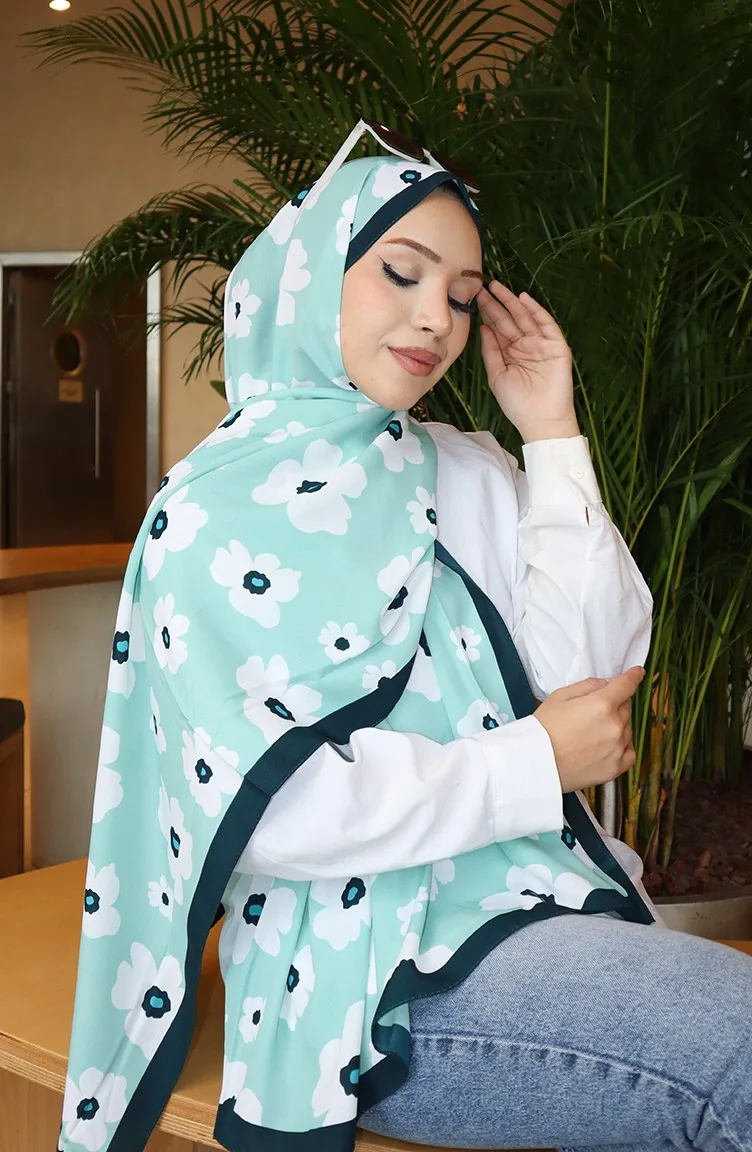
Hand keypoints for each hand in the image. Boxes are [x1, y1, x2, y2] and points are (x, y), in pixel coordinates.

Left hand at [477, 281, 577, 439]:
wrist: (540, 420)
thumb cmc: (517, 403)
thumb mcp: (497, 375)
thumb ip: (490, 351)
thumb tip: (483, 328)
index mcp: (510, 353)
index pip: (498, 329)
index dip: (488, 314)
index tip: (475, 299)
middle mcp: (525, 346)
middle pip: (509, 320)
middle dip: (496, 304)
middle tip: (482, 287)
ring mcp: (541, 345)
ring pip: (525, 318)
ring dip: (512, 302)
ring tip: (497, 287)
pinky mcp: (556, 346)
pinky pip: (546, 324)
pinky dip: (536, 311)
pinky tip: (524, 299)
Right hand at [533, 666, 644, 793]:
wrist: (536, 763)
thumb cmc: (543, 729)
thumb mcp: (560, 696)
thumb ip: (589, 685)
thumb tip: (608, 684)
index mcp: (602, 704)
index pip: (626, 685)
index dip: (633, 676)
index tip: (637, 673)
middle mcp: (615, 726)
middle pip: (625, 707)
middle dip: (614, 705)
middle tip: (591, 713)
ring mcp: (617, 748)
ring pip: (627, 729)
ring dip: (615, 727)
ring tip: (590, 735)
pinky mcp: (616, 768)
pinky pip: (629, 751)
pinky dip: (622, 747)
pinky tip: (606, 747)